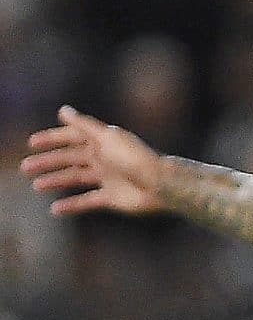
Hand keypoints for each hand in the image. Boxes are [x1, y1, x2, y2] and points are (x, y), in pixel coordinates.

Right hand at [20, 106, 168, 215]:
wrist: (160, 185)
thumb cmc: (134, 158)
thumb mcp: (106, 137)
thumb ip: (84, 125)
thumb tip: (63, 110)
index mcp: (102, 142)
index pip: (72, 137)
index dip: (52, 139)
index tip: (32, 143)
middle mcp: (104, 158)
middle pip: (70, 159)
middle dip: (49, 162)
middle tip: (25, 167)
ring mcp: (107, 178)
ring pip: (76, 178)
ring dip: (56, 181)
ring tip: (37, 185)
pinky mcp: (112, 197)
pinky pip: (87, 201)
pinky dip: (72, 205)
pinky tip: (55, 209)